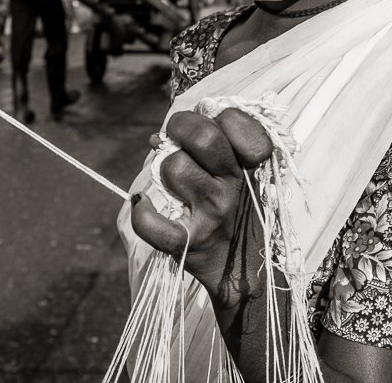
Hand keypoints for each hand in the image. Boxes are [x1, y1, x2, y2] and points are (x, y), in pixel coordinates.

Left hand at [130, 108, 272, 305]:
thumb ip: (215, 146)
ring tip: (173, 183)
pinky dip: (141, 213)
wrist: (246, 273)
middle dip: (180, 129)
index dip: (207, 117)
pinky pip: (151, 222)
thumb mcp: (243, 176)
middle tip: (175, 141)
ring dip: (164, 171)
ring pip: (174, 167)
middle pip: (203, 137)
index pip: (231, 119)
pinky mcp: (190, 244)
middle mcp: (234, 187)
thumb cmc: (237, 214)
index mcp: (250, 166)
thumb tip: (160, 136)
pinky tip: (141, 205)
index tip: (199, 129)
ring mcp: (213, 215)